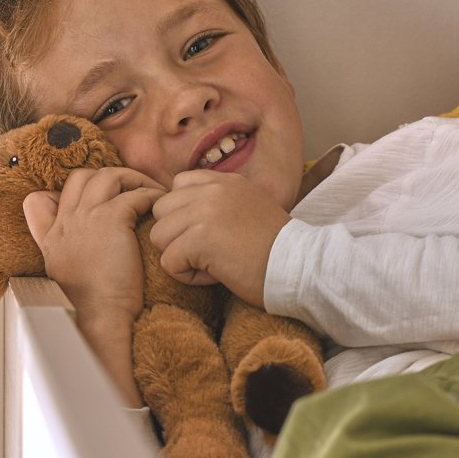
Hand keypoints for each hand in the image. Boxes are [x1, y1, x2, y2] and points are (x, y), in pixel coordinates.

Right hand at [24, 168, 162, 404]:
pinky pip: (134, 194)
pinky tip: (160, 206)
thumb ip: (67, 256)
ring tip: (151, 192)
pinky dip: (150, 195)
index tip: (95, 200)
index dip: (69, 193)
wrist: (101, 317)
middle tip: (132, 189)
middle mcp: (65, 222)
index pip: (42, 199)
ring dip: (132, 179)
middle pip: (80, 177)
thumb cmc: (94, 306)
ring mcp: (86, 218)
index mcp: (52, 237)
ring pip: (107, 176)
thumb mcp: (67, 280)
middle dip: (107, 177)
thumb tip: (87, 246)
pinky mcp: (112, 219)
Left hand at [148, 169, 291, 304]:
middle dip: (177, 235)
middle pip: (161, 211)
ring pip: (159, 236)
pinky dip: (187, 276)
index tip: (207, 232)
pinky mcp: (200, 239)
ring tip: (211, 263)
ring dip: (180, 256)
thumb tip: (183, 217)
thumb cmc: (276, 247)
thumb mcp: (249, 207)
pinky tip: (214, 275)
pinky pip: (169, 262)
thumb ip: (218, 202)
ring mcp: (204, 212)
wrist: (299, 266)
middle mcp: (212, 190)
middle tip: (208, 251)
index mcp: (224, 181)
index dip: (183, 214)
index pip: (177, 186)